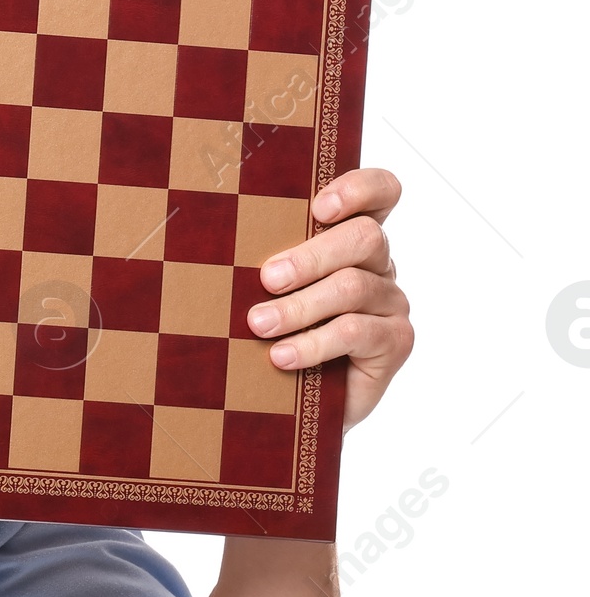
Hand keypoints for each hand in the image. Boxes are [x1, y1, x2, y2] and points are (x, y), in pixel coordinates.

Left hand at [244, 166, 411, 428]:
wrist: (291, 407)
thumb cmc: (271, 338)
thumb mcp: (265, 295)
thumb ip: (261, 265)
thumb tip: (201, 239)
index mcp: (352, 242)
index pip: (380, 193)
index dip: (358, 189)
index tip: (318, 208)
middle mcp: (379, 267)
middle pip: (364, 237)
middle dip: (310, 256)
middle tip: (267, 278)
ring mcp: (390, 303)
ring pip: (353, 286)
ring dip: (300, 306)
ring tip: (259, 324)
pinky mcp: (394, 342)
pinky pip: (356, 332)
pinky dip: (314, 343)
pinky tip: (281, 357)